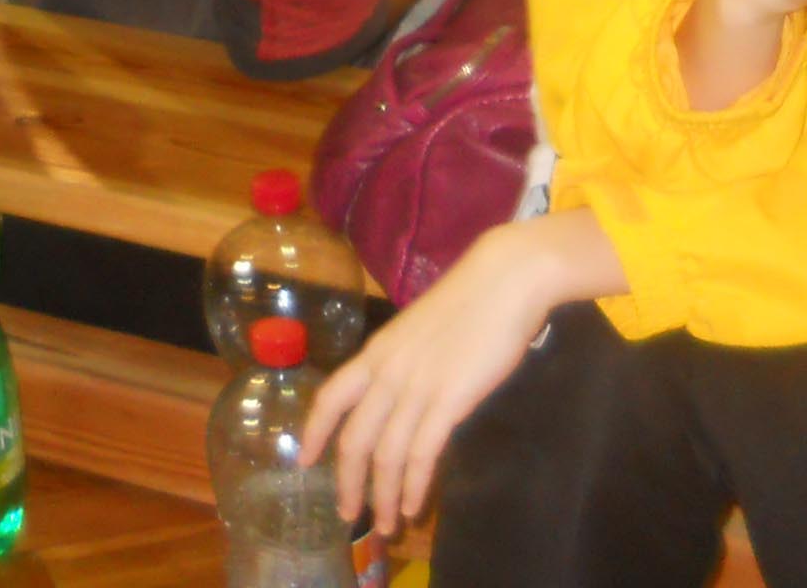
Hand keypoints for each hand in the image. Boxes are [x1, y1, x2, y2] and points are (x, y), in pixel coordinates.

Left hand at [302, 217, 586, 536]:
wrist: (502, 281)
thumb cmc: (467, 302)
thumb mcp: (417, 331)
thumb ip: (403, 362)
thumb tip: (401, 395)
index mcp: (375, 352)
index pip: (330, 398)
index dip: (313, 432)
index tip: (304, 461)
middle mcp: (386, 372)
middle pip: (354, 438)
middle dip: (347, 482)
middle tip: (347, 515)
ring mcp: (416, 386)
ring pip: (386, 455)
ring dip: (383, 496)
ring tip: (385, 525)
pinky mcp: (448, 400)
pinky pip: (422, 453)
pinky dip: (414, 485)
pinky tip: (413, 506)